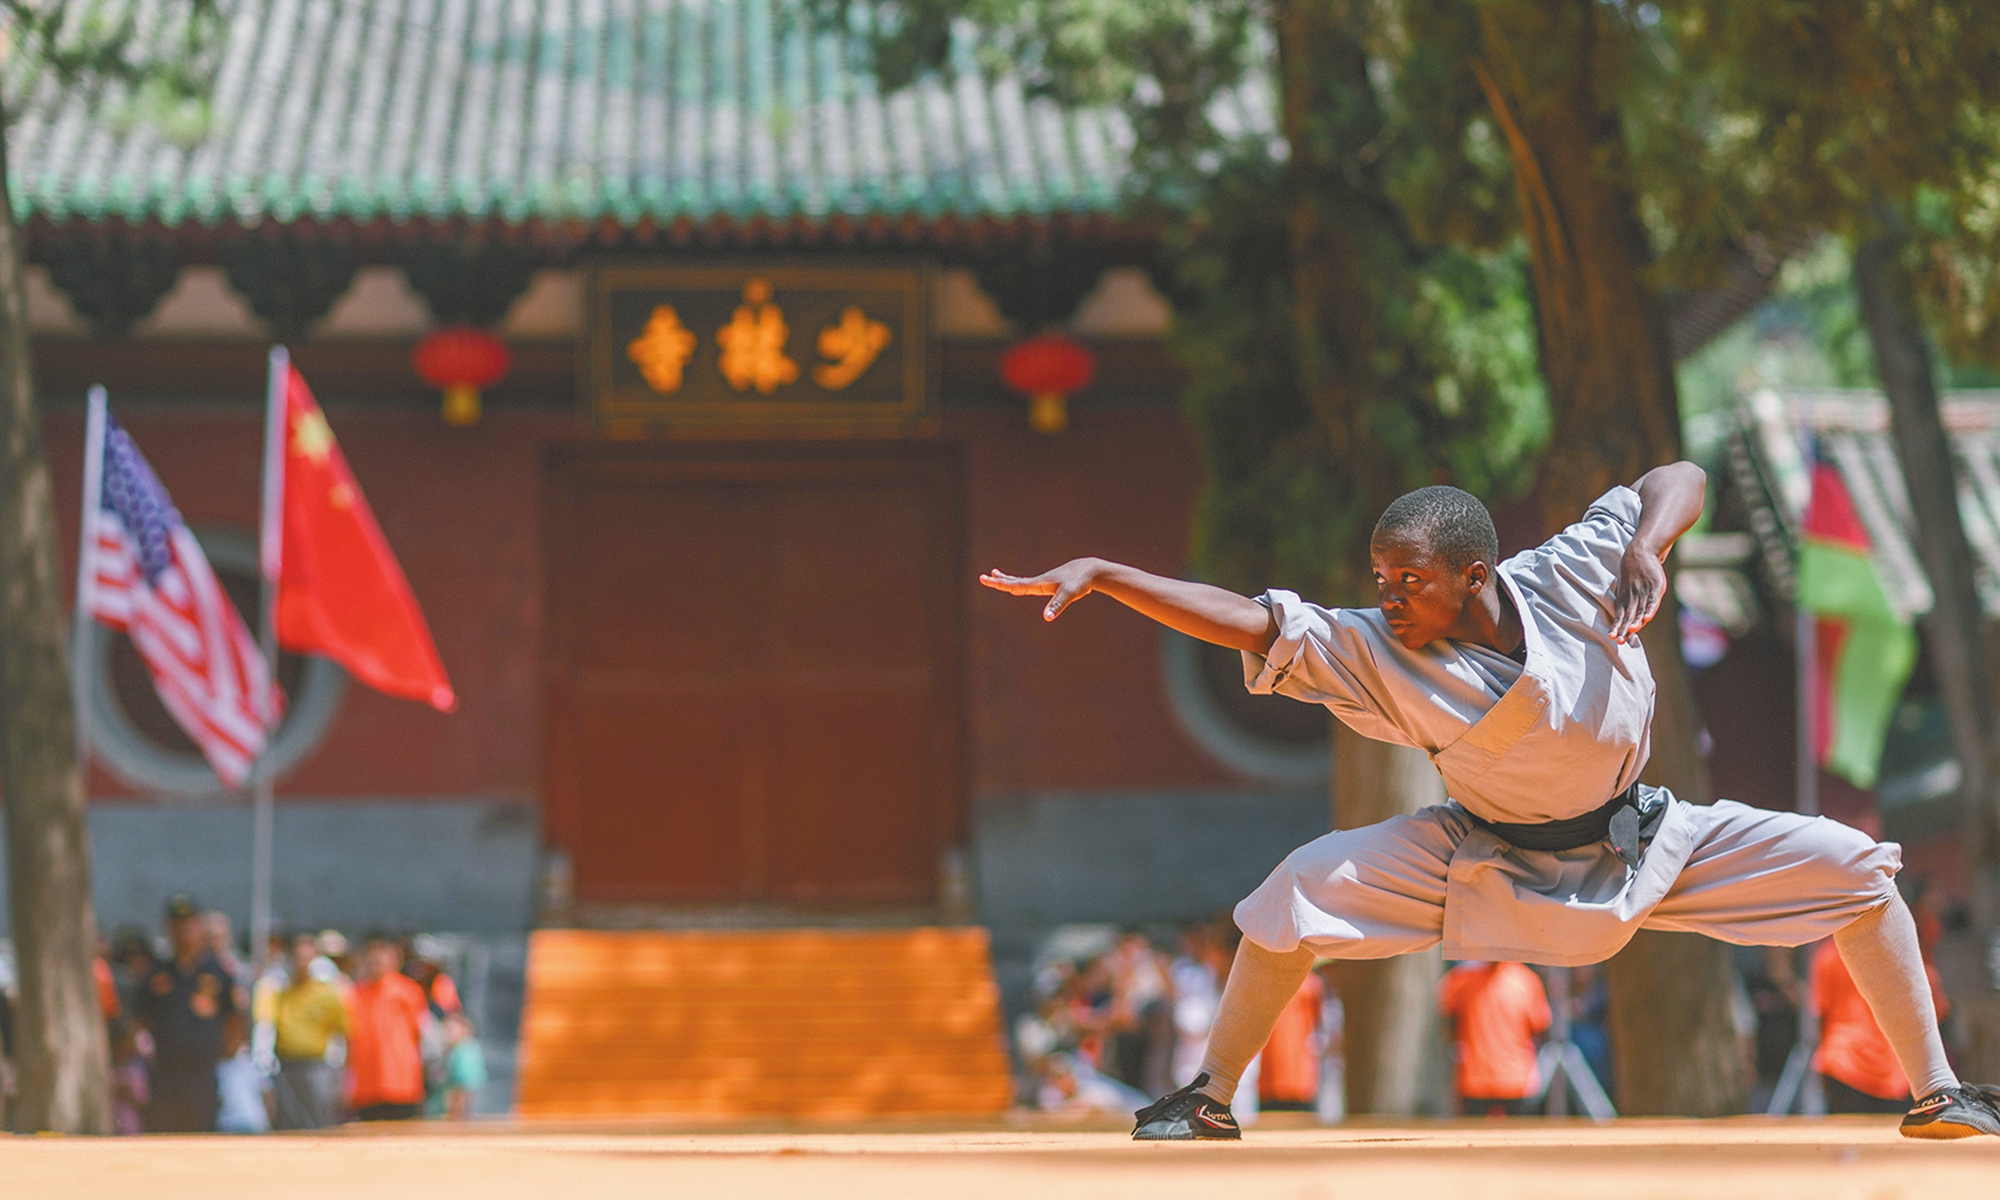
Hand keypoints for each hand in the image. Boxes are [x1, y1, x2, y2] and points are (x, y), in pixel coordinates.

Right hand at [979, 559, 1101, 620]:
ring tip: (996, 574)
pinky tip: (1020, 585)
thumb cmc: (1079, 582)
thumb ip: (1057, 605)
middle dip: (999, 581)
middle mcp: (1039, 582)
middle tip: (983, 577)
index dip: (1000, 583)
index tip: (986, 579)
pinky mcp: (1050, 584)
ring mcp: (1044, 582)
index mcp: (1039, 584)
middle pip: (1014, 581)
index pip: (1015, 584)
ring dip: (1008, 579)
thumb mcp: (1069, 594)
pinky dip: (1020, 584)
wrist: (1089, 570)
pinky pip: (1030, 585)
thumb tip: (1046, 617)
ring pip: (1021, 582)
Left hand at [1611, 543, 1665, 643]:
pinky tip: (1647, 618)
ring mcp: (1644, 592)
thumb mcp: (1626, 589)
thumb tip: (1622, 618)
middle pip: (1629, 616)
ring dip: (1636, 621)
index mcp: (1625, 600)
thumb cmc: (1632, 575)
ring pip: (1640, 610)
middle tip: (1619, 640)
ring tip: (1632, 630)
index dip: (1617, 627)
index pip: (1621, 617)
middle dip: (1624, 629)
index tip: (1612, 638)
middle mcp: (1634, 598)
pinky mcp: (1655, 587)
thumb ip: (1625, 603)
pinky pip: (1652, 600)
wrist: (1640, 553)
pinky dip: (1650, 609)